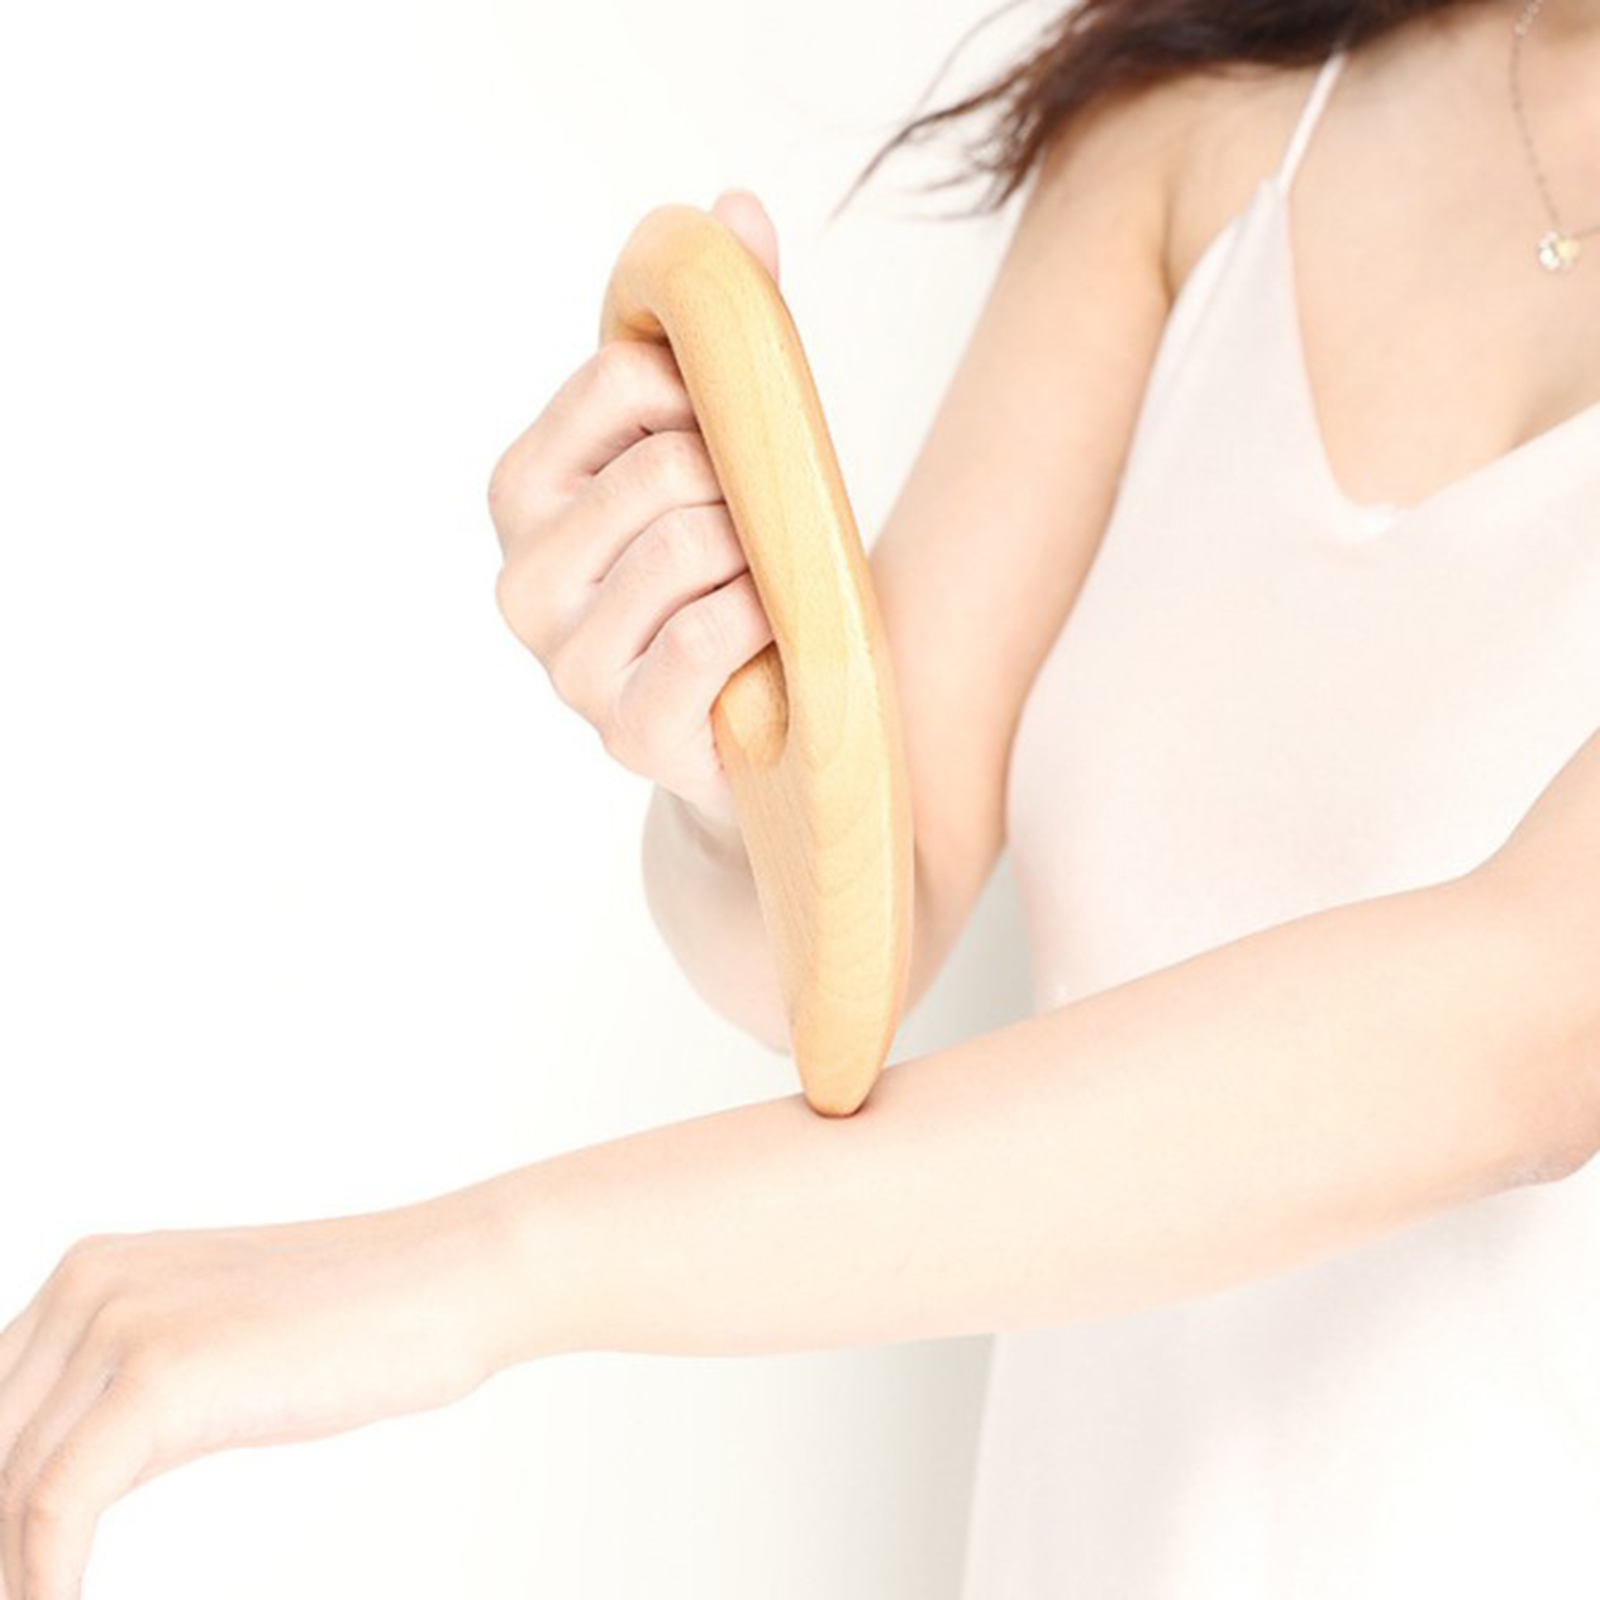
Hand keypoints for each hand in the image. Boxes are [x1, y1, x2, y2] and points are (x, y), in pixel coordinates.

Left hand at [0, 1187, 509, 1597]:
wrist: (449, 1280)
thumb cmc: (358, 1321)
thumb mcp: (215, 1353)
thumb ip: (130, 1405)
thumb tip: (57, 1502)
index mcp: (93, 1272)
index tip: (17, 1566)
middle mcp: (89, 1283)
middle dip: (3, 1536)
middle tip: (28, 1592)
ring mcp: (123, 1320)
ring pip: (10, 1481)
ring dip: (18, 1570)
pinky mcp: (161, 1371)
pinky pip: (57, 1505)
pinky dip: (46, 1580)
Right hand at [488, 186, 781, 836]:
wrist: (759, 729)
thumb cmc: (733, 571)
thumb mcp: (720, 449)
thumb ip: (721, 336)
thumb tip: (731, 210)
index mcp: (524, 488)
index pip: (623, 378)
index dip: (706, 397)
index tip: (728, 440)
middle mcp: (521, 577)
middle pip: (666, 467)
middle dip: (739, 491)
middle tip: (753, 535)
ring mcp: (564, 665)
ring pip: (691, 547)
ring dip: (758, 561)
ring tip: (756, 590)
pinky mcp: (625, 733)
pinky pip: (706, 639)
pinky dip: (762, 627)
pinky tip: (764, 641)